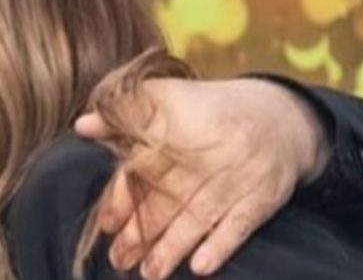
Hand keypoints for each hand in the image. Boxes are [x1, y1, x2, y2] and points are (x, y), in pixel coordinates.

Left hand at [74, 77, 330, 278]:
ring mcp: (236, 178)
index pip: (144, 167)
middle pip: (168, 198)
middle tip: (117, 258)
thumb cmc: (211, 113)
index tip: (106, 223)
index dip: (123, 196)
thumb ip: (124, 112)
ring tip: (149, 272)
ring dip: (172, 248)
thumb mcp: (168, 99)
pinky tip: (199, 267)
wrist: (280, 118)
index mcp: (180, 128)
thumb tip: (82, 126)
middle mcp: (207, 155)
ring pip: (198, 218)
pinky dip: (220, 247)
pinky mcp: (261, 197)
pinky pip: (239, 226)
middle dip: (141, 231)